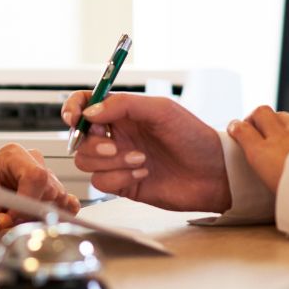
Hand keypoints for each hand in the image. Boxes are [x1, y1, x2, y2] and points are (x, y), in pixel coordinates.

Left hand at [0, 144, 81, 252]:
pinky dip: (56, 217)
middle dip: (33, 212)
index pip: (35, 175)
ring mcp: (45, 177)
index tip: (12, 218)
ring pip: (60, 199)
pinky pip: (68, 206)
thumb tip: (5, 224)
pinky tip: (36, 221)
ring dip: (42, 216)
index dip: (28, 201)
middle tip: (10, 223)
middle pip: (50, 189)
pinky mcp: (54, 194)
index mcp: (11, 155)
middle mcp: (31, 161)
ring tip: (17, 221)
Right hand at [63, 91, 232, 212]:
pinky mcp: (123, 184)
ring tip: (141, 160)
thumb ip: (124, 105)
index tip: (73, 118)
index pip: (86, 105)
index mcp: (123, 114)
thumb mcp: (161, 110)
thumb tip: (90, 112)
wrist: (214, 173)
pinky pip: (101, 182)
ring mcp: (118, 161)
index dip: (74, 109)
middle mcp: (117, 136)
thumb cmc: (194, 137)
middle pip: (80, 138)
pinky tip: (143, 173)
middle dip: (93, 144)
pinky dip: (119, 177)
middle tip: (115, 147)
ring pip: (87, 162)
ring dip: (111, 162)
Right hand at [227, 106, 288, 193]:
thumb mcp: (273, 188)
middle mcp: (280, 137)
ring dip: (280, 122)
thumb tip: (268, 166)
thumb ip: (267, 170)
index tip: (235, 128)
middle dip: (256, 117)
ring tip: (284, 135)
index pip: (242, 130)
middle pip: (261, 112)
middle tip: (258, 127)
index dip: (236, 127)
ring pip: (284, 116)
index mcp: (262, 154)